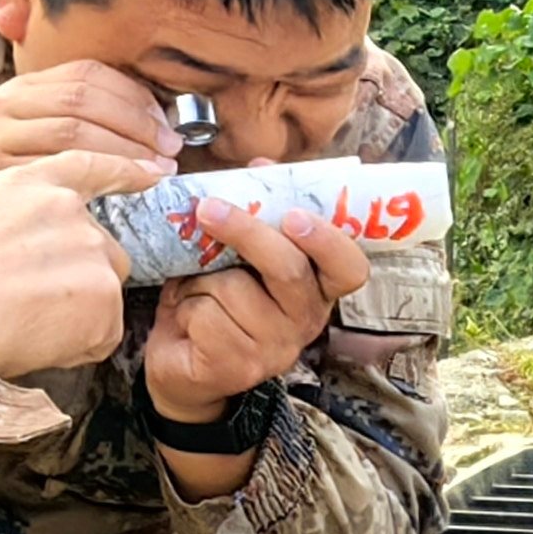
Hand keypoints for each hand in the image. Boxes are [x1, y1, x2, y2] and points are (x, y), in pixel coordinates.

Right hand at [0, 61, 178, 211]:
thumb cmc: (5, 200)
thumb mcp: (33, 149)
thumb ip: (76, 130)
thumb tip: (149, 129)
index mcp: (16, 90)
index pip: (85, 72)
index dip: (132, 95)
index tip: (164, 123)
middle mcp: (1, 104)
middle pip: (84, 96)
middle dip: (137, 122)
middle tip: (170, 149)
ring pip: (76, 128)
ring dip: (127, 148)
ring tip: (158, 169)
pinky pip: (62, 164)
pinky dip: (105, 172)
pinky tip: (131, 186)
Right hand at [0, 151, 153, 375]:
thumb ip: (18, 218)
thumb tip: (41, 248)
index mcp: (28, 182)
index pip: (88, 166)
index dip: (123, 169)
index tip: (152, 171)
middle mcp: (68, 209)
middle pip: (103, 248)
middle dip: (81, 278)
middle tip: (29, 302)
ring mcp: (91, 248)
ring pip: (104, 291)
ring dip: (78, 313)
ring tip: (24, 321)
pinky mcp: (104, 294)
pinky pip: (103, 332)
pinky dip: (79, 344)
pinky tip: (37, 339)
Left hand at [144, 203, 370, 421]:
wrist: (182, 365)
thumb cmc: (215, 300)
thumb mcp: (237, 255)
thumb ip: (257, 213)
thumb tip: (262, 166)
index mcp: (316, 288)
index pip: (350, 269)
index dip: (329, 240)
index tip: (295, 216)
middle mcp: (305, 320)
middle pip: (288, 270)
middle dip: (246, 232)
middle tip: (209, 208)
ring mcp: (274, 349)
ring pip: (235, 291)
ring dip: (202, 280)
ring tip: (196, 289)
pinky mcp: (238, 367)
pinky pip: (207, 319)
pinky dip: (185, 309)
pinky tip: (188, 320)